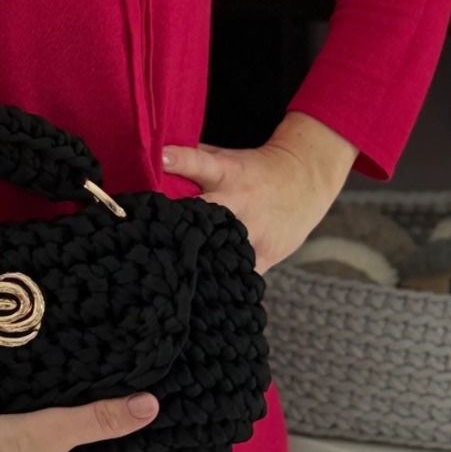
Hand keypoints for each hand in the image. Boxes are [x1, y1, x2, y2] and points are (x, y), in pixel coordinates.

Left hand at [161, 138, 347, 274]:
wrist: (304, 181)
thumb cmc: (254, 169)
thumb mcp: (227, 158)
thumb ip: (194, 161)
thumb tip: (152, 160)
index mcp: (227, 173)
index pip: (200, 163)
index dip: (179, 160)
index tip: (160, 159)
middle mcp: (237, 201)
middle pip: (204, 211)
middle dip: (176, 221)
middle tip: (146, 232)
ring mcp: (252, 231)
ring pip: (219, 248)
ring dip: (193, 257)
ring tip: (164, 270)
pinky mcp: (265, 254)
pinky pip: (237, 273)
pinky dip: (217, 281)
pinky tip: (195, 292)